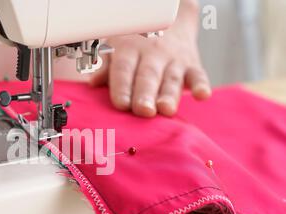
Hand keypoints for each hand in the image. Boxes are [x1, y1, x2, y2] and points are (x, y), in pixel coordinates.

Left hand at [91, 0, 210, 116]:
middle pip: (147, 76)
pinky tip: (202, 95)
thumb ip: (106, 68)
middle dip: (145, 94)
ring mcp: (173, 59)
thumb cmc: (134, 44)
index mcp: (129, 51)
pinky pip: (198, 74)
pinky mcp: (192, 64)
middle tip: (143, 111)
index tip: (121, 105)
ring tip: (166, 109)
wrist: (169, 21)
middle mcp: (152, 54)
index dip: (122, 87)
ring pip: (171, 78)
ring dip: (169, 94)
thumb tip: (92, 83)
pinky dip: (201, 85)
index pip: (124, 70)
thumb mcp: (116, 49)